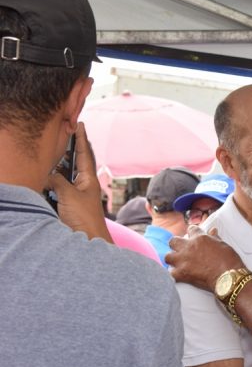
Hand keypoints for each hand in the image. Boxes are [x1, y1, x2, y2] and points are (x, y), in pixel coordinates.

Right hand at [48, 123, 111, 241]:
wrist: (88, 241)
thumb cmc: (85, 219)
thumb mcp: (69, 196)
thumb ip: (58, 181)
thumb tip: (48, 174)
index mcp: (89, 179)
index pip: (85, 153)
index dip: (82, 138)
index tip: (80, 124)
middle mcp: (84, 185)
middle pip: (74, 163)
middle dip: (68, 151)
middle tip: (62, 135)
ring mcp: (76, 195)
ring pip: (64, 176)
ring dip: (58, 169)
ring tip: (51, 157)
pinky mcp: (69, 205)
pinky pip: (59, 189)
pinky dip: (53, 184)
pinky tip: (46, 181)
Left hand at [168, 226, 244, 290]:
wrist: (229, 278)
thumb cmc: (229, 261)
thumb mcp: (223, 245)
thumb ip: (214, 238)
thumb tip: (212, 231)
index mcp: (200, 238)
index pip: (191, 229)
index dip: (192, 232)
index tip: (193, 236)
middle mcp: (189, 247)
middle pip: (173, 241)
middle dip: (176, 245)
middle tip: (182, 250)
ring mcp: (183, 260)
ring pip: (168, 256)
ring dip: (173, 259)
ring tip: (178, 263)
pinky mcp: (181, 274)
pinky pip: (171, 273)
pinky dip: (175, 275)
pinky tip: (180, 275)